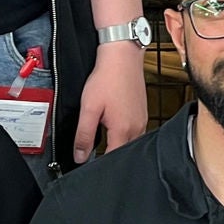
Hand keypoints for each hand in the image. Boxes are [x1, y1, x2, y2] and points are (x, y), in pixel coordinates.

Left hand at [74, 45, 149, 161]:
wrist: (122, 57)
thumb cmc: (107, 78)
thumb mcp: (89, 108)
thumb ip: (83, 135)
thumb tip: (80, 157)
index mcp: (123, 130)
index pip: (112, 159)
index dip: (100, 165)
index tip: (89, 165)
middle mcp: (137, 128)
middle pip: (123, 153)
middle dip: (109, 156)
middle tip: (94, 153)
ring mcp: (142, 121)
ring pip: (130, 144)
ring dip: (117, 145)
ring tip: (103, 139)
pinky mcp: (142, 114)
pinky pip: (134, 133)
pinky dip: (123, 136)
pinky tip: (114, 127)